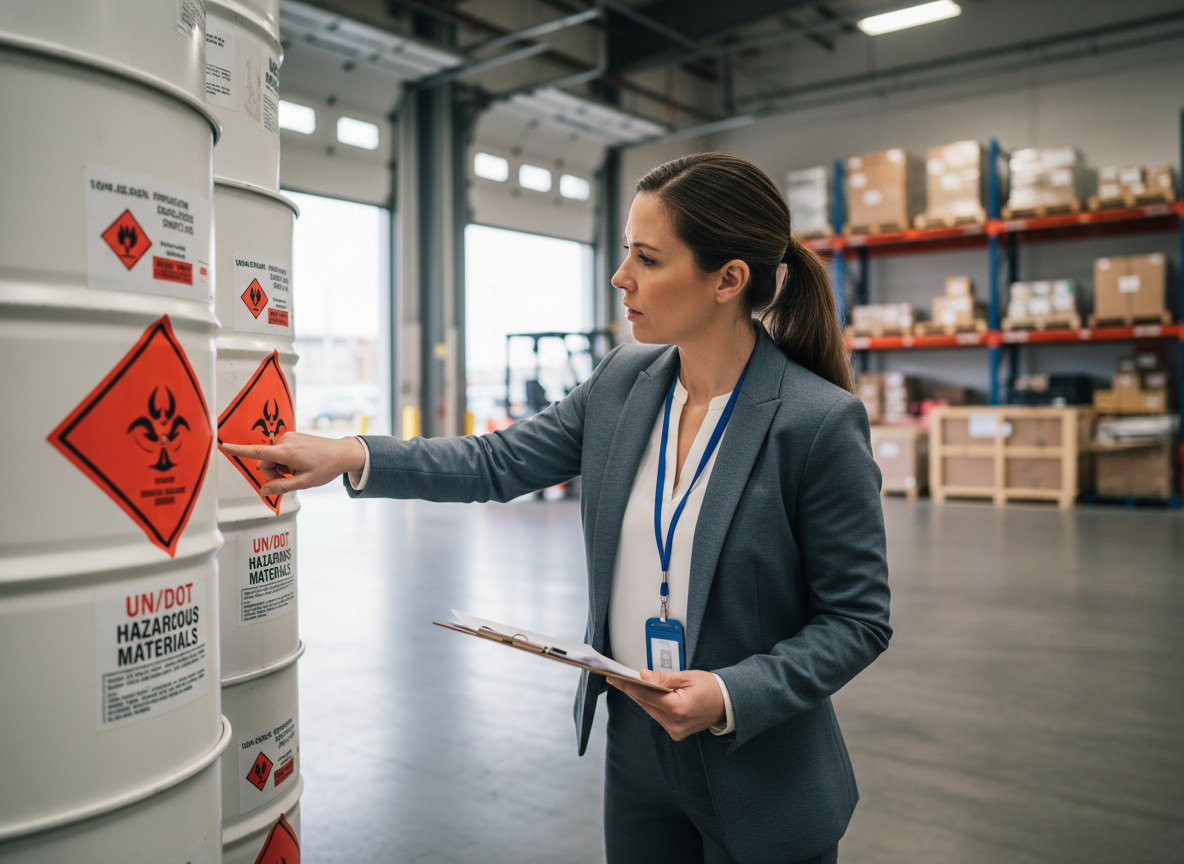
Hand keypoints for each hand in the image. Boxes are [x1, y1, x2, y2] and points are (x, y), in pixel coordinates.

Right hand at [220, 432, 365, 495]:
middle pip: (264, 462)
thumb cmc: (326, 467)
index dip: (238, 450)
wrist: (341, 453)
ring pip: (272, 458)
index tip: (223, 446)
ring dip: (280, 467)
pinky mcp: (291, 436)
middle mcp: (285, 441)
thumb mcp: (304, 483)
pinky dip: (285, 460)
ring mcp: (288, 437)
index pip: (257, 452)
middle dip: (273, 473)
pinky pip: (279, 451)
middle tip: (290, 479)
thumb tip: (264, 491)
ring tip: (298, 469)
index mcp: (286, 452)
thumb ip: (281, 487)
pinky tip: (299, 463)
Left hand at [607, 669, 725, 740]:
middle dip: (632, 689)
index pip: (646, 695)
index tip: (614, 678)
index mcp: (678, 708)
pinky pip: (657, 715)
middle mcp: (675, 723)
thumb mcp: (687, 677)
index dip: (628, 685)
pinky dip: (651, 704)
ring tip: (629, 683)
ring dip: (641, 696)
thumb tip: (643, 676)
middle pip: (645, 703)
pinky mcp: (675, 732)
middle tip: (618, 677)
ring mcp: (675, 730)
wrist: (727, 704)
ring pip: (649, 710)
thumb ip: (663, 678)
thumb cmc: (711, 688)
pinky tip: (646, 693)